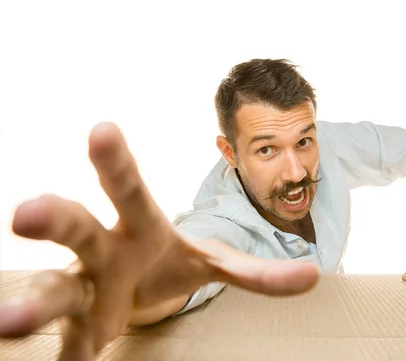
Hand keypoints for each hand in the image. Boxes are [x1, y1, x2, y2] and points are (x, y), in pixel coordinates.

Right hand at [0, 123, 318, 359]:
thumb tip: (314, 275)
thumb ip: (258, 271)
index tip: (102, 127)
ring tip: (8, 321)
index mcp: (141, 226)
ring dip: (33, 303)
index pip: (130, 188)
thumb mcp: (214, 263)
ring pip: (55, 290)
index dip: (117, 161)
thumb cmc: (166, 261)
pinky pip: (69, 347)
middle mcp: (103, 251)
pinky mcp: (82, 331)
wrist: (134, 290)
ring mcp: (86, 291)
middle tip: (26, 214)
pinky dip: (65, 360)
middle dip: (55, 218)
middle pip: (78, 228)